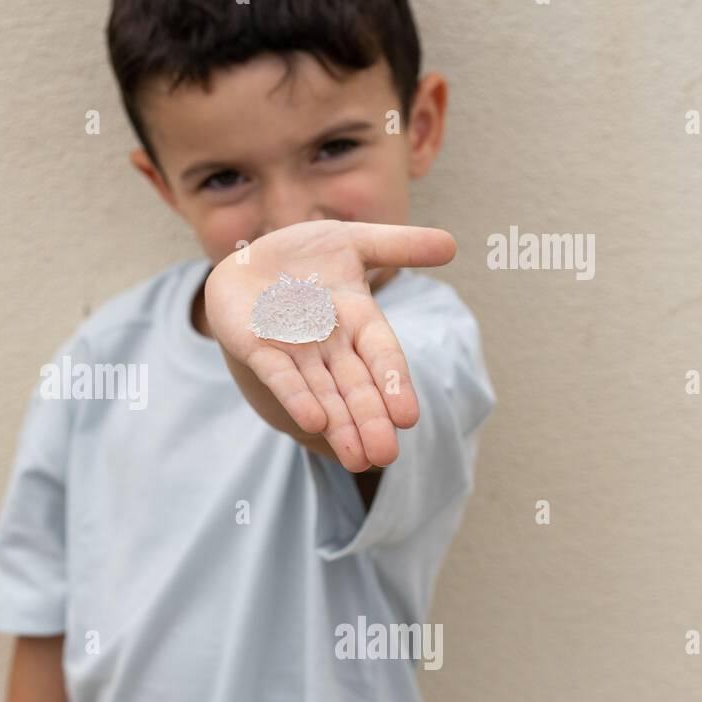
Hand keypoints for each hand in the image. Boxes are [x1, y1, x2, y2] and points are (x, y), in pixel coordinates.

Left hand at [203, 220, 456, 471]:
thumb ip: (400, 245)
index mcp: (358, 321)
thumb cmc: (306, 256)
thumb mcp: (353, 242)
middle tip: (385, 456)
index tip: (409, 417)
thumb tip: (452, 244)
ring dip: (339, 425)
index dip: (394, 384)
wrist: (248, 262)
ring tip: (356, 459)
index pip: (382, 356)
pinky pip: (279, 376)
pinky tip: (313, 422)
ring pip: (322, 393)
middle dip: (370, 421)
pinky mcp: (258, 349)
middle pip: (355, 388)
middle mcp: (330, 346)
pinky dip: (296, 397)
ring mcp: (295, 352)